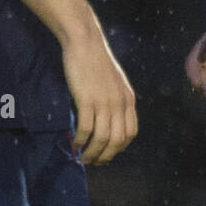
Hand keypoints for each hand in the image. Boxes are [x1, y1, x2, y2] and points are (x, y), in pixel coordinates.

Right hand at [63, 37, 137, 164]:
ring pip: (101, 139)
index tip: (108, 153)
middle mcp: (120, 103)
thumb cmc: (97, 62)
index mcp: (129, 99)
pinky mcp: (87, 100)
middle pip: (117, 140)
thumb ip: (116, 100)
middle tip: (94, 162)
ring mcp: (104, 102)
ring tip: (84, 158)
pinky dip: (81, 141)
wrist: (86, 43)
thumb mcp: (115, 83)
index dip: (119, 148)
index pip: (130, 133)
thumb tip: (110, 120)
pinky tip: (75, 144)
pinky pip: (86, 129)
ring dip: (92, 153)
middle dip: (105, 156)